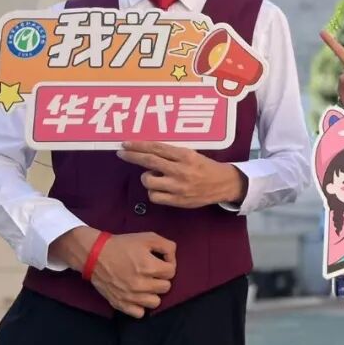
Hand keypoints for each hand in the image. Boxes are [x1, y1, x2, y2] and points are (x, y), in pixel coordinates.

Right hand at [49, 227, 175, 317]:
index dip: (168, 265)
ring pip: (155, 303)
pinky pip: (139, 314)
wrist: (96, 255)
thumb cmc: (123, 245)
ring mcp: (130, 296)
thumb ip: (167, 246)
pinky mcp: (120, 304)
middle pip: (165, 288)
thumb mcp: (148, 237)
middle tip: (152, 272)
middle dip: (161, 279)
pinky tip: (137, 295)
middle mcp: (141, 284)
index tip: (160, 262)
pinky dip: (140, 306)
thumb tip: (172, 260)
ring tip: (146, 284)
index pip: (171, 272)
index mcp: (149, 266)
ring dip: (153, 293)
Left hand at [118, 142, 246, 207]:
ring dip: (147, 177)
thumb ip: (172, 154)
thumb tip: (148, 153)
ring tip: (155, 176)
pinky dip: (153, 191)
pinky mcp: (177, 200)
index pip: (157, 148)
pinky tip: (160, 188)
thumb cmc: (205, 166)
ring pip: (148, 180)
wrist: (222, 184)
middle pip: (149, 161)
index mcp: (185, 155)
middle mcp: (180, 170)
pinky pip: (154, 196)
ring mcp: (178, 186)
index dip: (139, 146)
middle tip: (121, 153)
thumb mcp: (192, 154)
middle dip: (132, 156)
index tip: (126, 143)